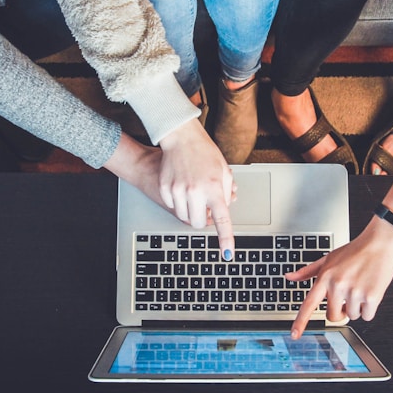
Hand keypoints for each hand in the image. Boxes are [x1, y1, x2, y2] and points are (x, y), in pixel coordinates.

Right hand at [157, 119, 235, 258]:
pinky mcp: (165, 188)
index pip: (222, 220)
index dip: (225, 239)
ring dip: (190, 211)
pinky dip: (178, 202)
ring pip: (183, 217)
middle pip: (198, 223)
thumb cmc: (204, 152)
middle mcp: (195, 191)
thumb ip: (226, 193)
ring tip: (194, 193)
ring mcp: (178, 190)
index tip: (228, 254)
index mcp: (214, 188)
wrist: (181, 138)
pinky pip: (172, 206)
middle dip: (202, 219)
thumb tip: (225, 209)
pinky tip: (182, 186)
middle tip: (205, 207)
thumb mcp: (224, 171)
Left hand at [286, 217, 392, 338]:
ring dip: (357, 307)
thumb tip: (289, 277)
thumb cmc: (354, 251)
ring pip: (352, 316)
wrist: (379, 244)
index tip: (294, 335)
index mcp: (325, 277)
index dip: (301, 321)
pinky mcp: (371, 297)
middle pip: (333, 316)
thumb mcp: (328, 258)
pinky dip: (369, 308)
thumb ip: (307, 271)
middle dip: (340, 311)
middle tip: (347, 296)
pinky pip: (367, 316)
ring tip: (360, 287)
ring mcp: (354, 292)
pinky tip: (370, 291)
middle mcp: (338, 285)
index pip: (309, 304)